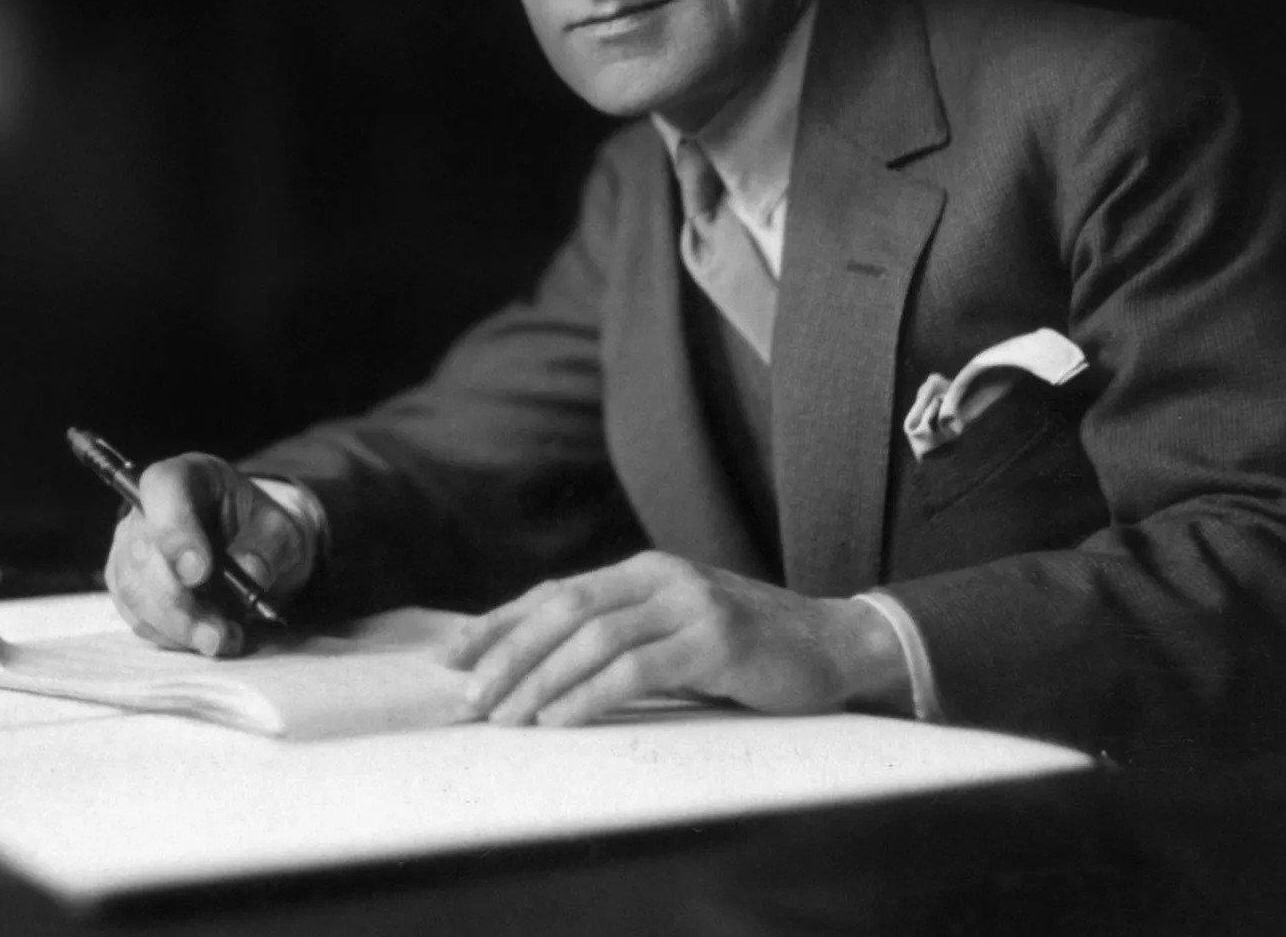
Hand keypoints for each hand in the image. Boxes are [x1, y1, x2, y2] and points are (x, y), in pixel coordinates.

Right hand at [105, 453, 314, 656]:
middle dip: (181, 602)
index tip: (198, 573)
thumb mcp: (281, 528)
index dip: (175, 532)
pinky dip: (172, 636)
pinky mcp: (127, 585)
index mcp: (185, 476)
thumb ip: (269, 545)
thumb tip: (250, 573)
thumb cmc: (259, 527)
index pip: (164, 490)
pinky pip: (138, 617)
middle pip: (144, 552)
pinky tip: (205, 639)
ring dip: (179, 626)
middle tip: (219, 632)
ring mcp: (128, 546)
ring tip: (222, 641)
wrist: (245, 545)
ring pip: (137, 592)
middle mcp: (145, 508)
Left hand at [443, 550, 910, 725]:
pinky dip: (590, 693)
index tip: (453, 656)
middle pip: (564, 607)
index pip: (555, 592)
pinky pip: (637, 667)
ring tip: (507, 716)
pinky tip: (562, 716)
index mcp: (643, 570)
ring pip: (594, 636)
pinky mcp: (715, 639)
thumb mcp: (674, 629)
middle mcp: (660, 575)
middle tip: (470, 694)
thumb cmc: (744, 648)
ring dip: (542, 678)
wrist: (832, 645)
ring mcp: (690, 602)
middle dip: (508, 652)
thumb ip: (621, 634)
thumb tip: (538, 667)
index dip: (501, 622)